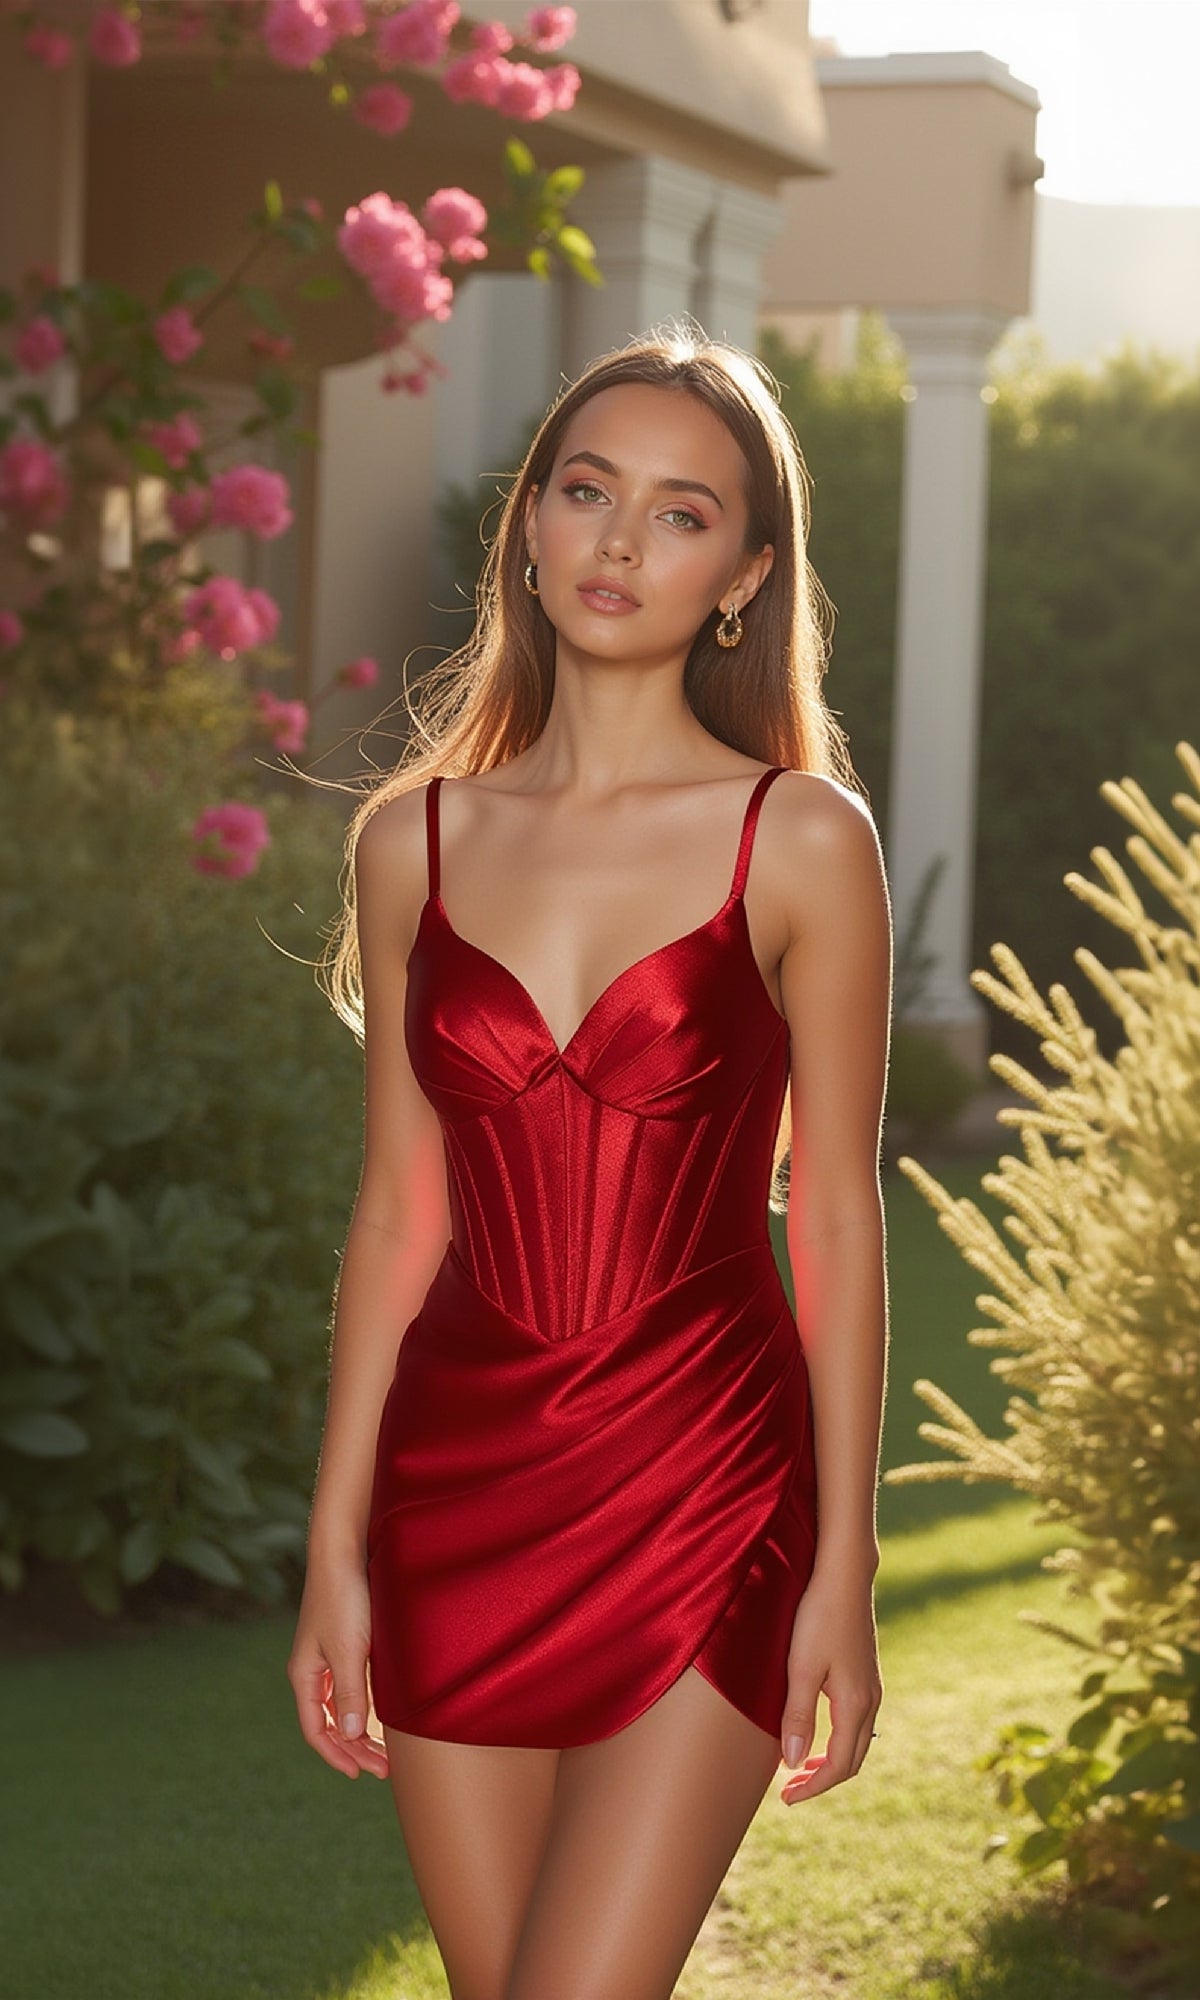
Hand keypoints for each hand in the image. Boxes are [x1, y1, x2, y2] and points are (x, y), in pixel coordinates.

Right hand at [287, 1554, 389, 1779]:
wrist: (342, 1553)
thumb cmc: (343, 1599)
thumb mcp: (349, 1650)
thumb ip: (352, 1692)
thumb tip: (354, 1736)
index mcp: (305, 1675)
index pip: (316, 1730)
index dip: (337, 1755)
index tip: (361, 1774)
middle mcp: (312, 1670)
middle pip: (330, 1722)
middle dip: (354, 1749)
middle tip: (383, 1768)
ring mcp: (326, 1657)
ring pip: (341, 1706)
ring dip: (360, 1730)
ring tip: (384, 1750)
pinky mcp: (342, 1643)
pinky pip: (349, 1687)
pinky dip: (363, 1706)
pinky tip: (380, 1713)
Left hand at [778, 1570, 881, 1804]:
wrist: (843, 1576)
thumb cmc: (818, 1617)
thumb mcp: (801, 1668)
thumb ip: (798, 1716)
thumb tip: (794, 1764)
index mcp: (855, 1704)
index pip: (839, 1765)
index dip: (813, 1787)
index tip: (786, 1798)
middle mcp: (870, 1700)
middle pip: (853, 1759)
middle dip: (823, 1779)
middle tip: (790, 1790)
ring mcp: (871, 1686)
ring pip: (857, 1740)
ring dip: (831, 1759)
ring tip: (800, 1767)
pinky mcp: (866, 1673)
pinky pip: (857, 1721)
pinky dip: (837, 1738)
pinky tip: (817, 1730)